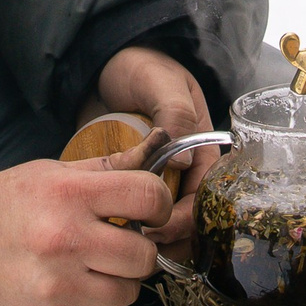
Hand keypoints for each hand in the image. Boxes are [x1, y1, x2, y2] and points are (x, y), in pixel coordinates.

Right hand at [0, 143, 171, 305]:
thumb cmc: (8, 205)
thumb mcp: (52, 172)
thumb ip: (106, 167)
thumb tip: (158, 150)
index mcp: (70, 195)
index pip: (147, 196)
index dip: (157, 205)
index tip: (148, 212)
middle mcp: (66, 239)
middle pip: (143, 256)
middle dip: (137, 251)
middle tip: (116, 246)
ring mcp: (57, 285)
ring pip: (127, 294)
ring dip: (117, 283)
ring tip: (91, 270)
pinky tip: (76, 292)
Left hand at [93, 45, 214, 246]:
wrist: (102, 63)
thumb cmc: (139, 67)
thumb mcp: (160, 83)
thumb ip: (176, 113)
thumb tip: (183, 162)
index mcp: (201, 151)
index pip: (204, 199)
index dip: (184, 221)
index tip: (156, 229)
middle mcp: (183, 170)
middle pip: (183, 219)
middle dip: (165, 238)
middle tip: (134, 243)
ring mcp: (157, 178)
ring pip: (159, 222)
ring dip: (145, 238)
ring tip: (119, 243)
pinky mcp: (130, 181)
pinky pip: (133, 211)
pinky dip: (125, 225)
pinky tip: (108, 234)